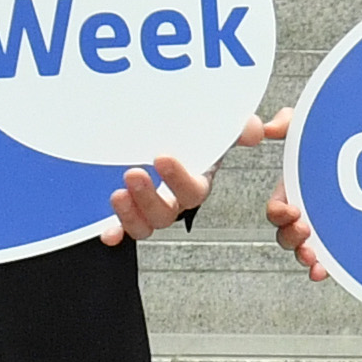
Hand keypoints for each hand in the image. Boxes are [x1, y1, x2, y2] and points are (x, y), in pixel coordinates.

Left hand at [105, 124, 245, 245]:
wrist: (168, 131)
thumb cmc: (195, 134)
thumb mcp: (219, 127)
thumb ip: (239, 128)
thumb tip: (253, 129)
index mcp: (196, 182)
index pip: (193, 191)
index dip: (178, 179)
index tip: (162, 158)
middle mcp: (174, 200)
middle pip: (167, 214)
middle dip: (149, 198)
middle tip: (133, 175)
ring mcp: (150, 206)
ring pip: (145, 225)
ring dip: (131, 215)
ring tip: (119, 195)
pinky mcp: (128, 206)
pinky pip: (123, 228)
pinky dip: (115, 232)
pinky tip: (108, 234)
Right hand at [252, 108, 336, 282]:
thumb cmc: (334, 139)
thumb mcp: (308, 127)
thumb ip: (287, 122)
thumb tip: (268, 127)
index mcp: (293, 192)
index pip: (276, 209)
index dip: (279, 213)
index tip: (292, 210)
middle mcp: (305, 213)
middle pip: (287, 235)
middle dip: (291, 237)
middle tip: (304, 229)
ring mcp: (324, 227)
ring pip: (305, 250)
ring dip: (304, 255)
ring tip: (311, 257)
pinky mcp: (343, 239)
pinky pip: (329, 259)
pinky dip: (324, 268)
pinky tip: (324, 271)